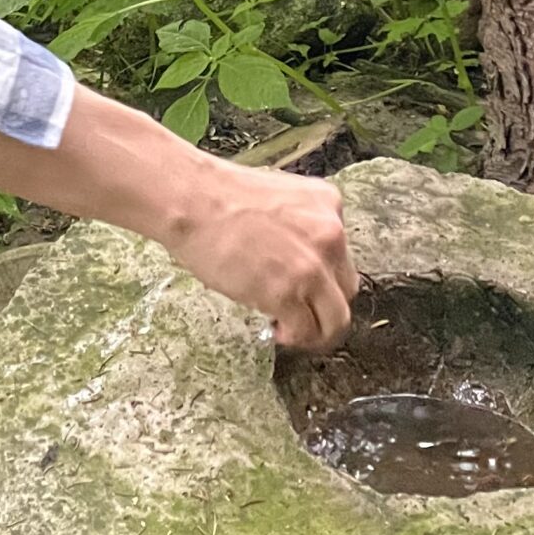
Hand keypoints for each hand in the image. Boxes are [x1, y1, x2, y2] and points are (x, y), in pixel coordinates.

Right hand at [0, 87, 359, 350]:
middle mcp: (331, 231)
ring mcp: (314, 262)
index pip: (342, 254)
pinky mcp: (293, 289)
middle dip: (322, 305)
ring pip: (336, 317)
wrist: (187, 198)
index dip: (323, 278)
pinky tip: (273, 331)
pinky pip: (308, 329)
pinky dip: (294, 337)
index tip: (300, 290)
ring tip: (287, 332)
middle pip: (346, 287)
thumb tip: (296, 260)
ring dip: (313, 330)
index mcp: (328, 203)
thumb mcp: (273, 198)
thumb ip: (296, 225)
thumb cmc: (215, 196)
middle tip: (293, 315)